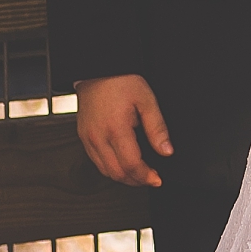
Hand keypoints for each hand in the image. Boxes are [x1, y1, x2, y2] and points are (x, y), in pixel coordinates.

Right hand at [75, 71, 171, 187]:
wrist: (98, 70)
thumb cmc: (120, 81)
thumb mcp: (146, 100)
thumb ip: (157, 128)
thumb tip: (166, 150)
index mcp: (116, 128)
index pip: (131, 164)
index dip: (146, 176)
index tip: (157, 179)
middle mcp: (98, 137)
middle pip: (117, 173)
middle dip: (136, 181)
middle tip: (150, 179)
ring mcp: (88, 139)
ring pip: (105, 171)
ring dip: (123, 177)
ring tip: (139, 174)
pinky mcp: (84, 137)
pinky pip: (96, 161)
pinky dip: (110, 168)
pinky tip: (122, 164)